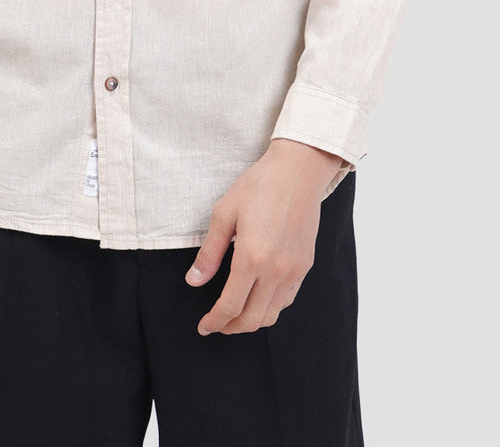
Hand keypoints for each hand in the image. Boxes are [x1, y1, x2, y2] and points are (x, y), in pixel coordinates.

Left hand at [186, 139, 343, 335]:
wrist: (298, 171)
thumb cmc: (259, 186)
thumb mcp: (224, 213)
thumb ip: (209, 252)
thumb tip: (194, 280)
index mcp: (251, 258)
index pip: (230, 306)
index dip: (214, 322)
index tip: (204, 326)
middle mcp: (275, 271)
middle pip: (252, 320)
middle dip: (230, 327)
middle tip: (216, 323)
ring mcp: (293, 271)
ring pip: (272, 315)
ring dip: (251, 321)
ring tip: (235, 313)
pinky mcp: (305, 266)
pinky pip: (286, 300)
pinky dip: (270, 308)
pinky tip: (258, 297)